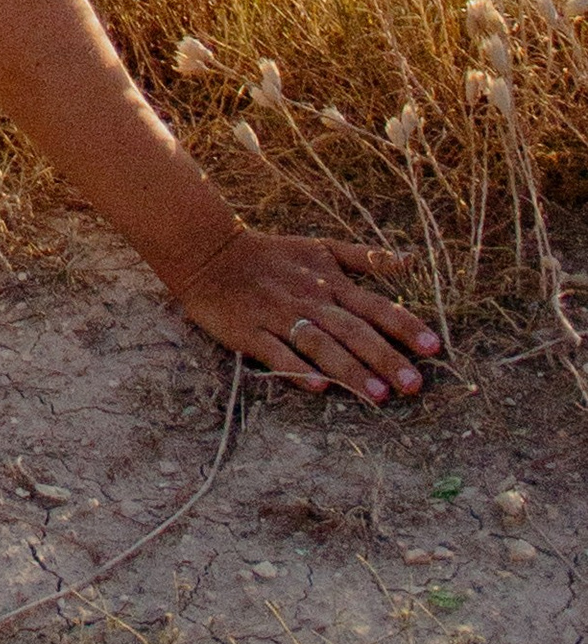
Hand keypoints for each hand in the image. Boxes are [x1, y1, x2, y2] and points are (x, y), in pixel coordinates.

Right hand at [165, 228, 439, 401]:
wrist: (209, 252)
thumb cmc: (272, 255)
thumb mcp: (321, 248)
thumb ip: (365, 257)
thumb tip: (412, 261)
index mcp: (330, 282)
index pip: (375, 306)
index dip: (404, 325)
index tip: (433, 347)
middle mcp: (309, 300)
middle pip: (354, 330)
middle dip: (386, 358)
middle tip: (415, 385)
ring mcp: (279, 316)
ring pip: (321, 344)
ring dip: (350, 369)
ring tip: (378, 396)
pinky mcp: (250, 332)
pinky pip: (277, 353)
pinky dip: (297, 369)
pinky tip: (317, 387)